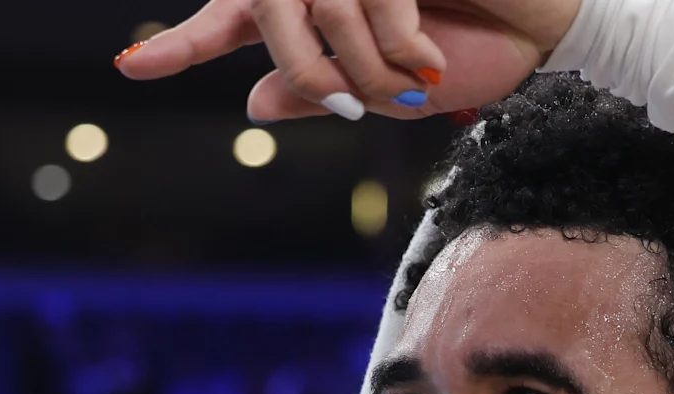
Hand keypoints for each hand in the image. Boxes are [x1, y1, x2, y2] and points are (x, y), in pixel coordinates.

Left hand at [115, 0, 581, 121]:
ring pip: (316, 8)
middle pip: (270, 18)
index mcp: (320, 9)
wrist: (542, 29)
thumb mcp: (390, 90)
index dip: (184, 43)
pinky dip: (391, 38)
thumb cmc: (473, 53)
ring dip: (361, 62)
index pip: (236, 21)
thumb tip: (251, 99)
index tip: (131, 67)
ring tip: (411, 80)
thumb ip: (321, 91)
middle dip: (310, 72)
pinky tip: (424, 54)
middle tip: (354, 105)